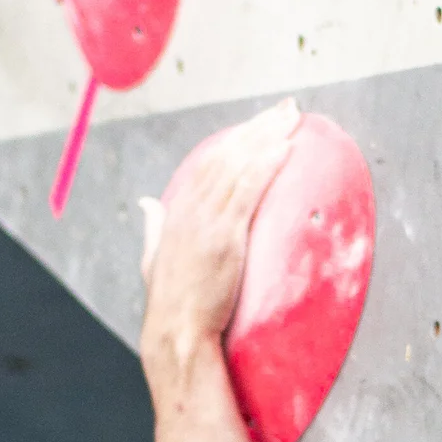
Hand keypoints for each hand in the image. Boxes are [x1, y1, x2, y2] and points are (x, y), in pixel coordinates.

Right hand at [139, 98, 297, 374]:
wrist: (176, 333)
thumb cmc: (171, 303)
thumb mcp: (154, 259)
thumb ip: (154, 228)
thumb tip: (148, 204)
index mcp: (176, 213)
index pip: (209, 163)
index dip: (237, 139)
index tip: (260, 124)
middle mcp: (189, 211)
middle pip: (226, 156)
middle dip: (259, 128)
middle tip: (287, 108)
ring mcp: (206, 223)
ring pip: (238, 167)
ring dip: (267, 138)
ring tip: (293, 119)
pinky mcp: (224, 239)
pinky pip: (248, 192)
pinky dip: (266, 166)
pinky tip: (284, 149)